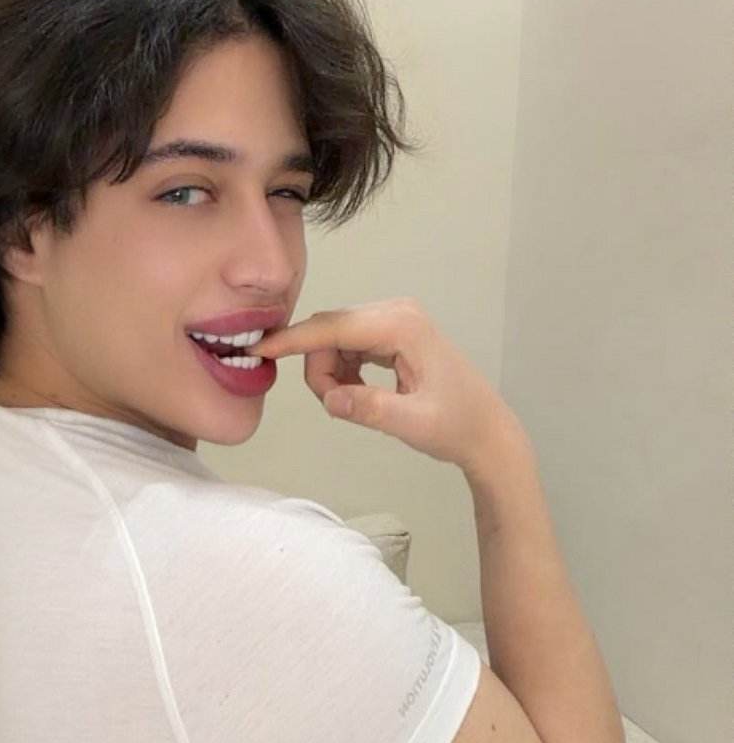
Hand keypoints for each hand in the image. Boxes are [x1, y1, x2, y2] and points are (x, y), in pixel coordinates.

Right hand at [252, 297, 525, 469]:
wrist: (484, 429)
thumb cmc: (455, 427)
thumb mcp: (411, 424)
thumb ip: (369, 408)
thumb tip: (330, 398)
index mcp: (401, 326)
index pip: (333, 327)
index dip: (292, 340)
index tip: (258, 349)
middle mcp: (395, 312)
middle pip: (329, 330)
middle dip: (319, 369)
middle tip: (336, 406)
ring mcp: (394, 320)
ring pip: (334, 339)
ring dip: (330, 373)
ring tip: (353, 404)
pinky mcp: (392, 333)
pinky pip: (347, 345)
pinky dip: (343, 371)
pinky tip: (360, 393)